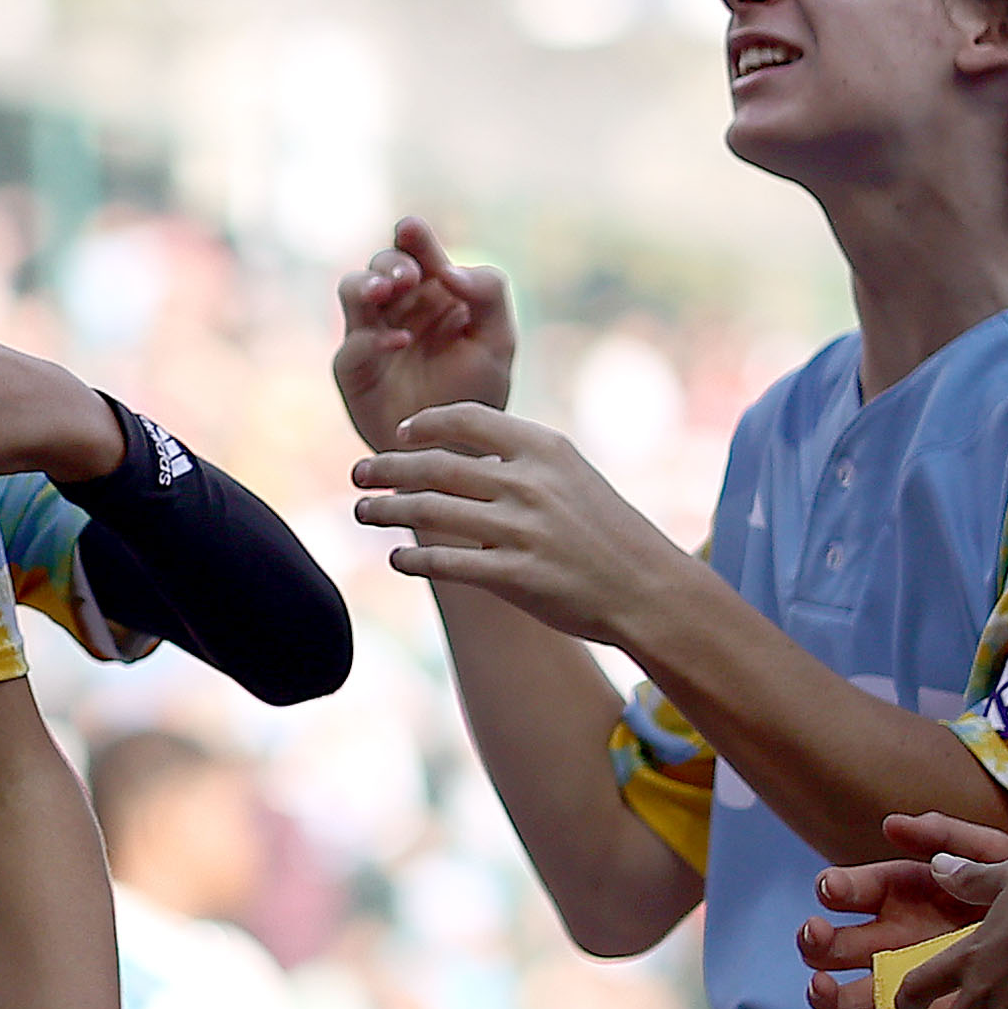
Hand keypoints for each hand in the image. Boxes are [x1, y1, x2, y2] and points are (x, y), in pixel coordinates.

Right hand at [332, 216, 516, 452]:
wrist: (459, 449)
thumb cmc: (477, 388)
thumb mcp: (498, 338)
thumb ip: (488, 293)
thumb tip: (450, 269)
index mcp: (432, 290)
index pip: (417, 250)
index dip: (412, 236)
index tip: (411, 229)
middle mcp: (397, 305)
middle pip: (380, 264)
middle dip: (390, 263)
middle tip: (407, 276)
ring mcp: (370, 334)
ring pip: (351, 291)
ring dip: (365, 284)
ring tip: (385, 290)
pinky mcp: (354, 369)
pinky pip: (351, 346)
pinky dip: (371, 340)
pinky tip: (399, 342)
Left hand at [348, 401, 690, 642]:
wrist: (649, 589)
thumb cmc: (608, 532)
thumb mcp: (573, 476)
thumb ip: (523, 462)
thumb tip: (466, 456)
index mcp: (544, 448)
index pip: (468, 419)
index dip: (425, 424)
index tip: (400, 434)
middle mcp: (529, 482)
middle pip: (437, 464)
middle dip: (388, 467)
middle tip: (358, 472)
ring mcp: (522, 529)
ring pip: (431, 511)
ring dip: (386, 510)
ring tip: (361, 512)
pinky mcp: (515, 576)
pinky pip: (448, 562)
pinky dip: (415, 558)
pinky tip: (397, 557)